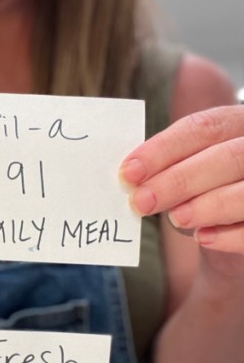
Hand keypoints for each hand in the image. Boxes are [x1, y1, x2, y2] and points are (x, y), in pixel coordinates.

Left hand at [122, 105, 243, 275]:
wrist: (239, 219)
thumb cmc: (210, 184)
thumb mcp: (193, 164)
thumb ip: (169, 165)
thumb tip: (130, 177)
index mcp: (237, 124)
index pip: (203, 129)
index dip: (163, 150)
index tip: (129, 172)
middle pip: (227, 157)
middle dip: (179, 180)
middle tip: (142, 202)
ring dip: (207, 205)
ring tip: (176, 219)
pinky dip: (230, 235)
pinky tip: (204, 237)